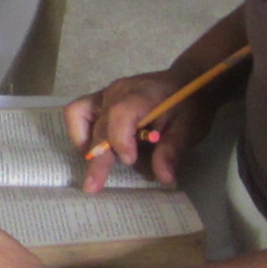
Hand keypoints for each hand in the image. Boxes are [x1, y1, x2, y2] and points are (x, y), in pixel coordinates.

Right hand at [65, 65, 220, 188]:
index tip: (130, 160)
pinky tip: (97, 148)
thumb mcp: (189, 128)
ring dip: (83, 141)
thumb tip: (163, 178)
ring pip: (77, 114)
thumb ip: (172, 150)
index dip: (120, 139)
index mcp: (143, 95)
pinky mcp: (100, 99)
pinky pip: (78, 113)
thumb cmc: (189, 105)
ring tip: (97, 162)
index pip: (121, 113)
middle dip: (97, 158)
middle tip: (94, 186)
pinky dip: (81, 133)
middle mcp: (118, 91)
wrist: (186, 81)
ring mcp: (106, 93)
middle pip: (99, 124)